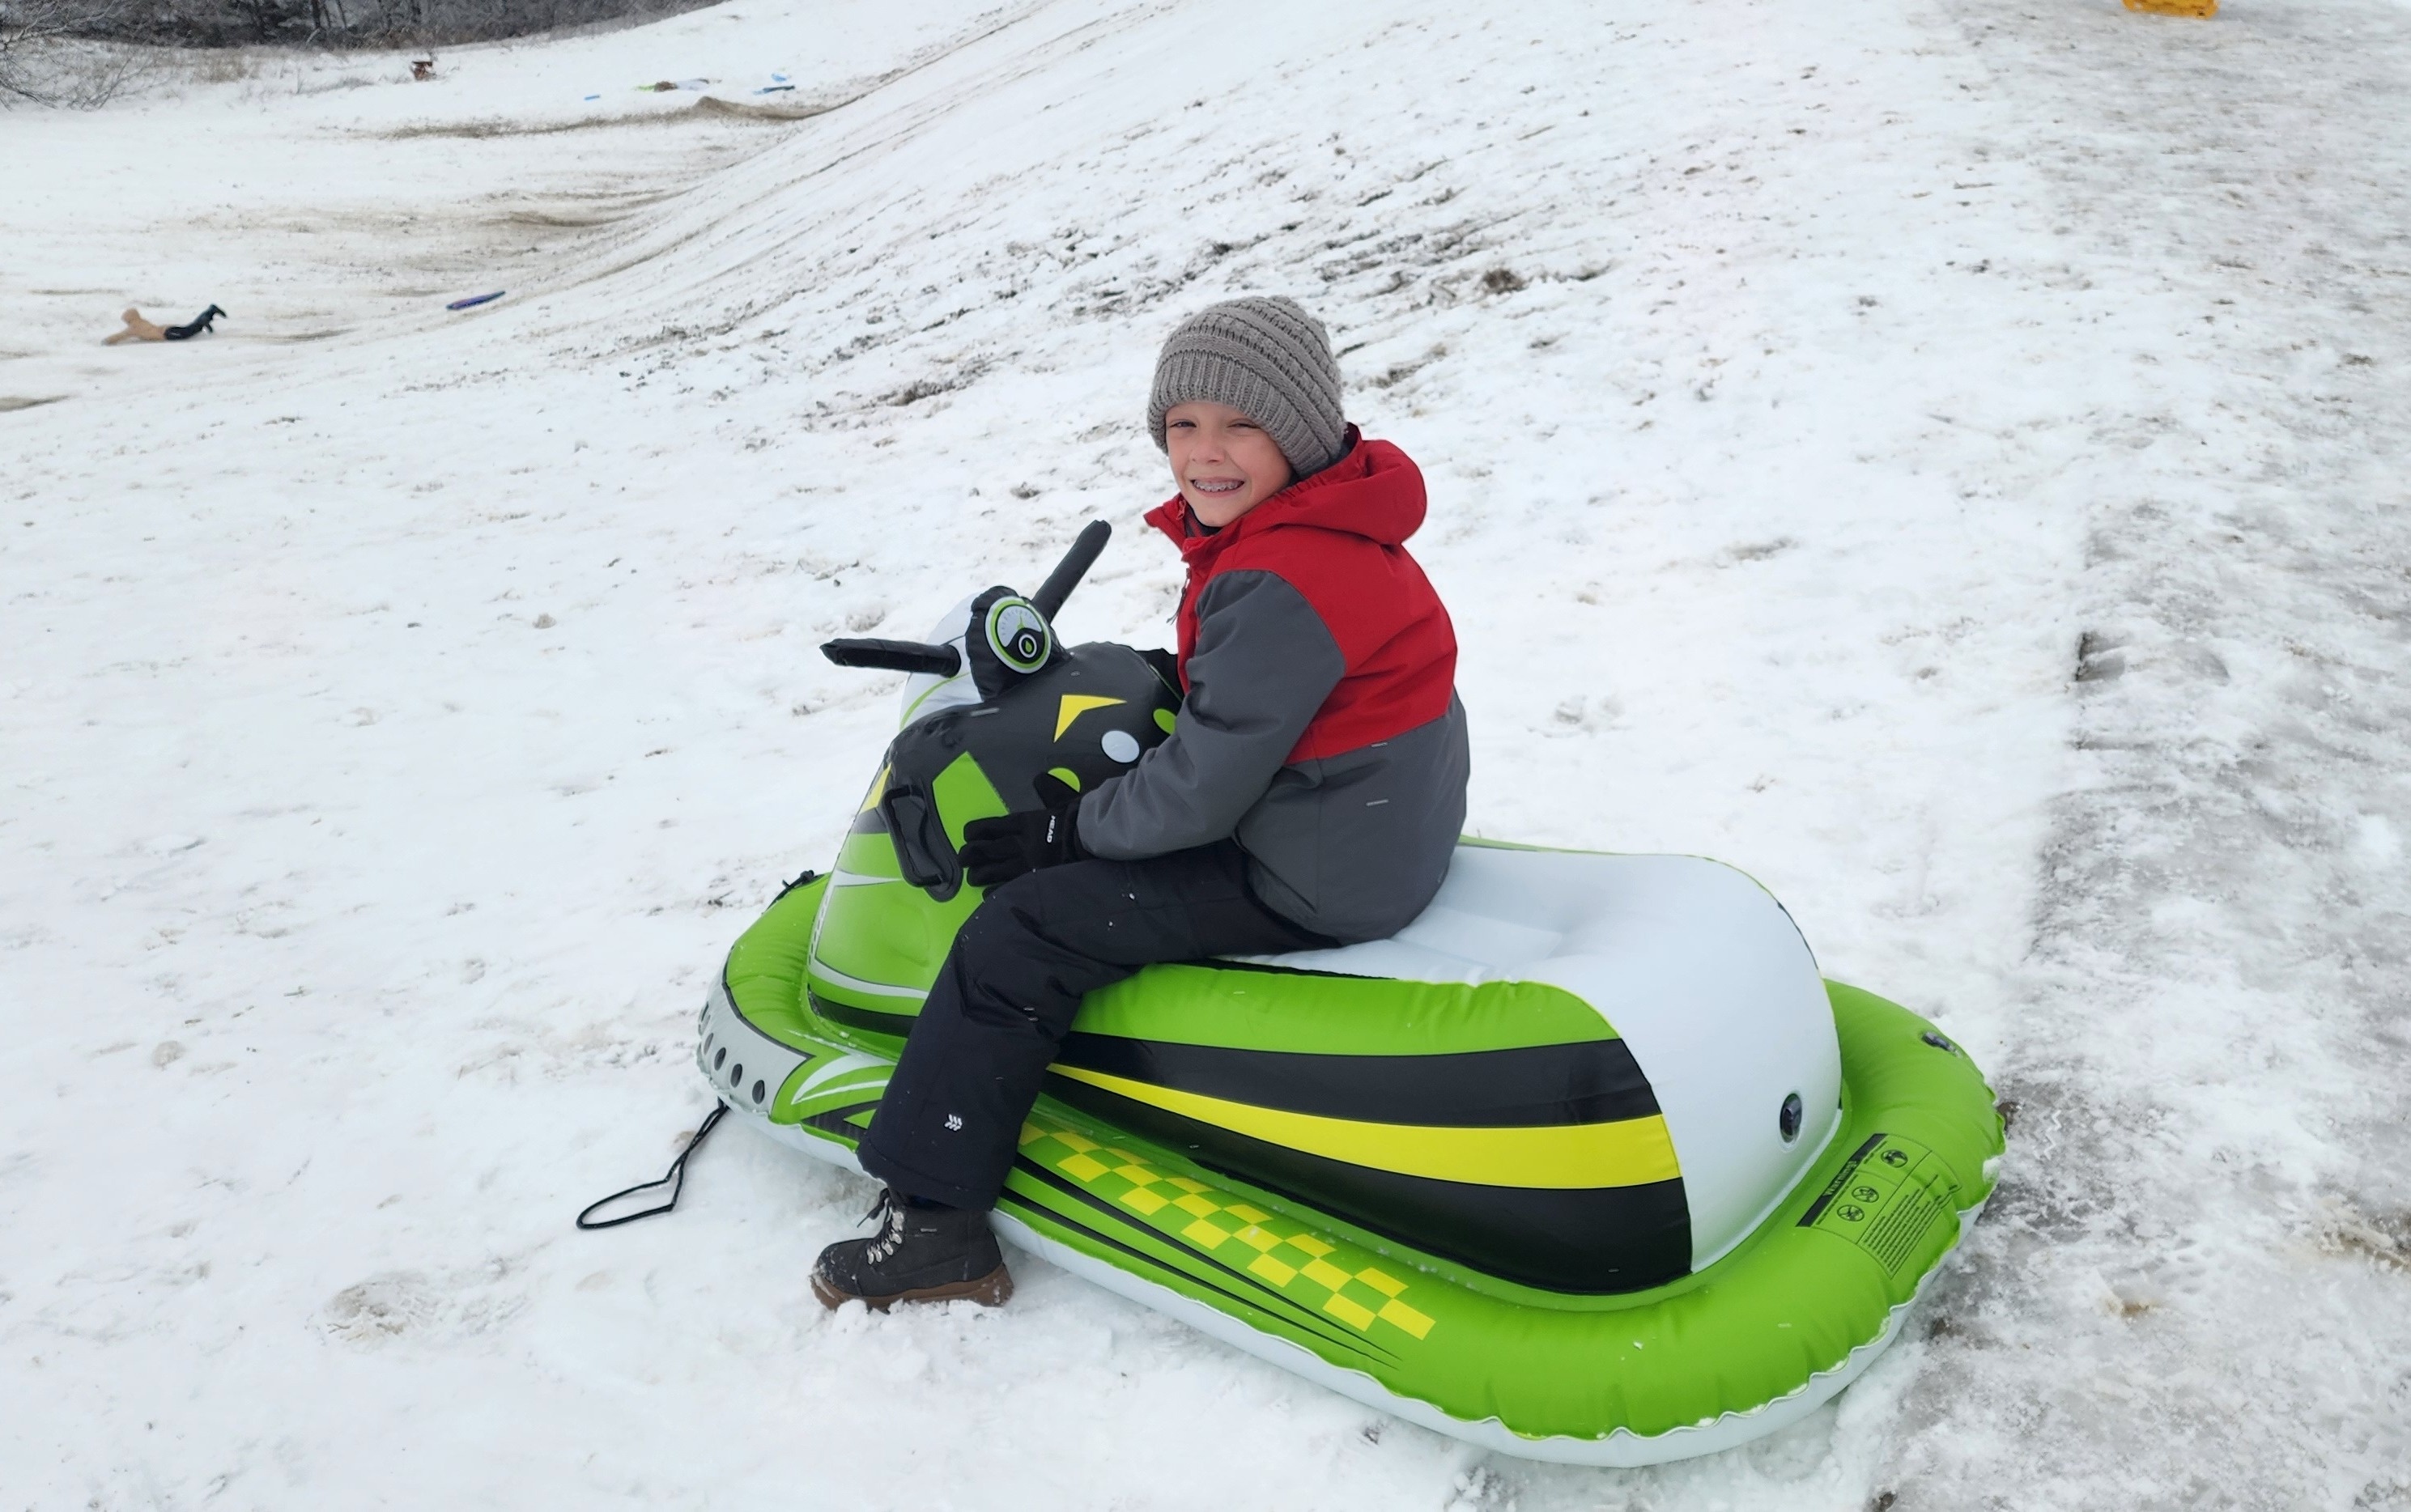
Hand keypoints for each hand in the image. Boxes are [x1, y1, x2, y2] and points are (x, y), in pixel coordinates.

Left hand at [958, 773, 1083, 887]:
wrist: (1093, 841)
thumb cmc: (1079, 820)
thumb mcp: (1062, 798)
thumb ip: (1047, 789)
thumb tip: (1040, 778)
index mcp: (1023, 822)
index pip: (989, 826)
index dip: (974, 831)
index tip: (967, 834)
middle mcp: (1018, 843)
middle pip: (983, 849)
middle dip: (969, 855)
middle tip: (963, 858)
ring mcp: (1023, 863)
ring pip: (989, 871)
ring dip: (977, 875)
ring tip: (973, 877)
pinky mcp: (1031, 880)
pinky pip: (1004, 888)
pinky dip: (993, 891)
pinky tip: (988, 892)